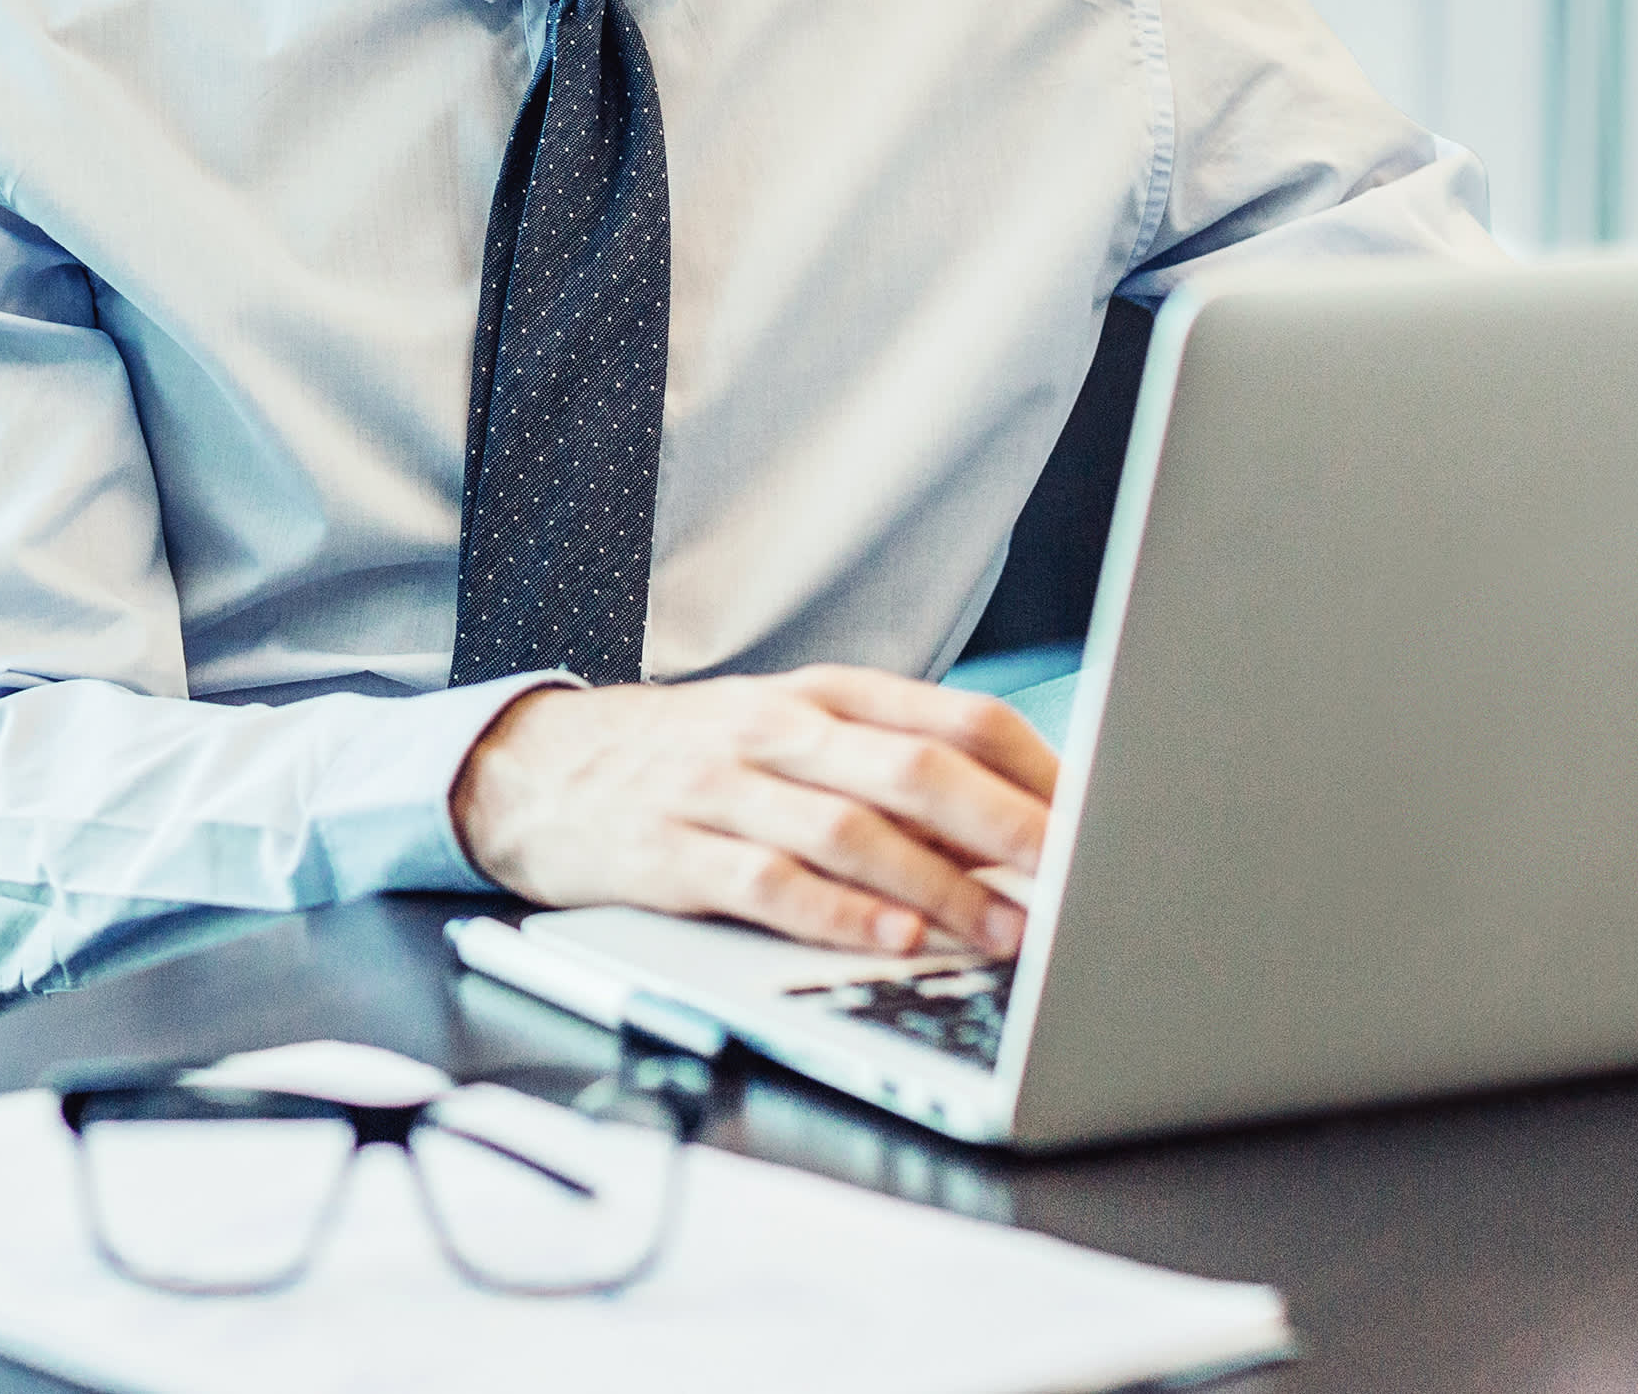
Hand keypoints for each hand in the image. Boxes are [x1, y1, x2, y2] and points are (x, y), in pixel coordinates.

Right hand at [449, 666, 1056, 958]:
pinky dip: (834, 913)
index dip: (1037, 772)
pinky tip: (889, 940)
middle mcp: (777, 731)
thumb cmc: (689, 761)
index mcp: (822, 696)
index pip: (953, 718)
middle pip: (914, 768)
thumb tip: (1016, 829)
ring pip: (848, 828)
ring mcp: (721, 789)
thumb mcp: (789, 737)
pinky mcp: (671, 852)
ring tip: (1003, 932)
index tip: (1104, 824)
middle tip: (1078, 880)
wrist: (533, 768)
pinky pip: (764, 883)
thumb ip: (887, 770)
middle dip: (1009, 828)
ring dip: (938, 885)